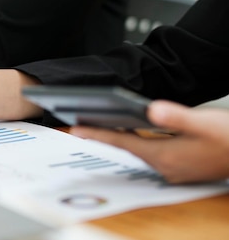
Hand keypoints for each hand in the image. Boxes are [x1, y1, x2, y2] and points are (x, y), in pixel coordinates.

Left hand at [71, 101, 228, 182]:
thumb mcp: (205, 122)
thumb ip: (178, 117)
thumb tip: (153, 111)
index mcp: (166, 156)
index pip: (123, 143)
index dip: (98, 134)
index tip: (75, 129)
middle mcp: (166, 167)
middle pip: (127, 148)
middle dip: (104, 135)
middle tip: (81, 125)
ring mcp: (174, 170)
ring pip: (139, 151)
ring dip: (121, 139)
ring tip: (100, 126)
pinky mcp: (181, 168)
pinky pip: (151, 154)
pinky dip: (138, 142)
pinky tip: (135, 132)